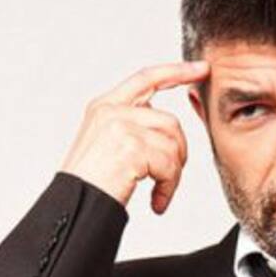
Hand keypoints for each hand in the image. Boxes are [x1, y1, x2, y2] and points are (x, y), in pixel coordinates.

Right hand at [58, 59, 209, 214]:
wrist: (73, 206)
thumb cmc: (90, 184)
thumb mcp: (105, 144)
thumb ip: (132, 126)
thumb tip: (167, 126)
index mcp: (104, 106)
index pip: (146, 78)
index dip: (176, 71)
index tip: (201, 69)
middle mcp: (111, 110)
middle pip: (169, 121)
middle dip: (178, 152)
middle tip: (168, 178)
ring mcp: (121, 126)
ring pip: (173, 143)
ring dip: (173, 174)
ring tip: (160, 192)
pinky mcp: (131, 146)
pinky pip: (169, 165)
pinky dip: (169, 188)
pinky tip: (156, 201)